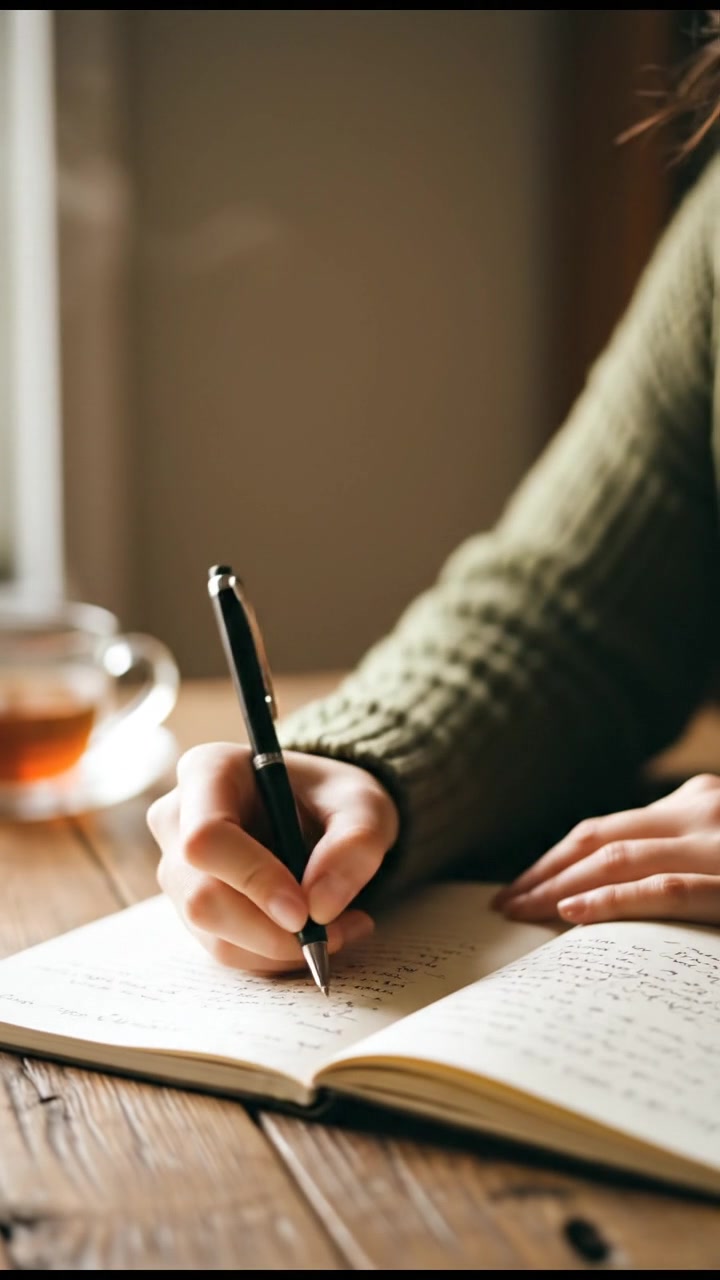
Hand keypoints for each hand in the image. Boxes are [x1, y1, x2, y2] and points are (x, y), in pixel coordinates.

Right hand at [147, 742, 398, 974]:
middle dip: (272, 930)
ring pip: (214, 933)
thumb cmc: (332, 797)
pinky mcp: (191, 907)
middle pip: (202, 897)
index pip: (207, 837)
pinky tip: (319, 934)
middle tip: (336, 930)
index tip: (305, 911)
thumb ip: (355, 843)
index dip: (253, 879)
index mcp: (207, 771)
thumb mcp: (364, 804)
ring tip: (342, 928)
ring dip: (281, 948)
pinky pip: (226, 949)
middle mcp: (177, 819)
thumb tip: (320, 907)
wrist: (319, 812)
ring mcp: (178, 868)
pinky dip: (276, 955)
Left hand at [492, 773, 719, 925]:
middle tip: (505, 901)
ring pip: (618, 860)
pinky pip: (663, 891)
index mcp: (695, 800)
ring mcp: (716, 844)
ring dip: (560, 886)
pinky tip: (572, 912)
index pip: (608, 829)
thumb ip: (678, 850)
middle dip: (545, 872)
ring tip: (521, 910)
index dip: (557, 858)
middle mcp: (699, 811)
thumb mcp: (718, 845)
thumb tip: (607, 882)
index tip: (523, 885)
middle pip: (600, 840)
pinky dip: (612, 901)